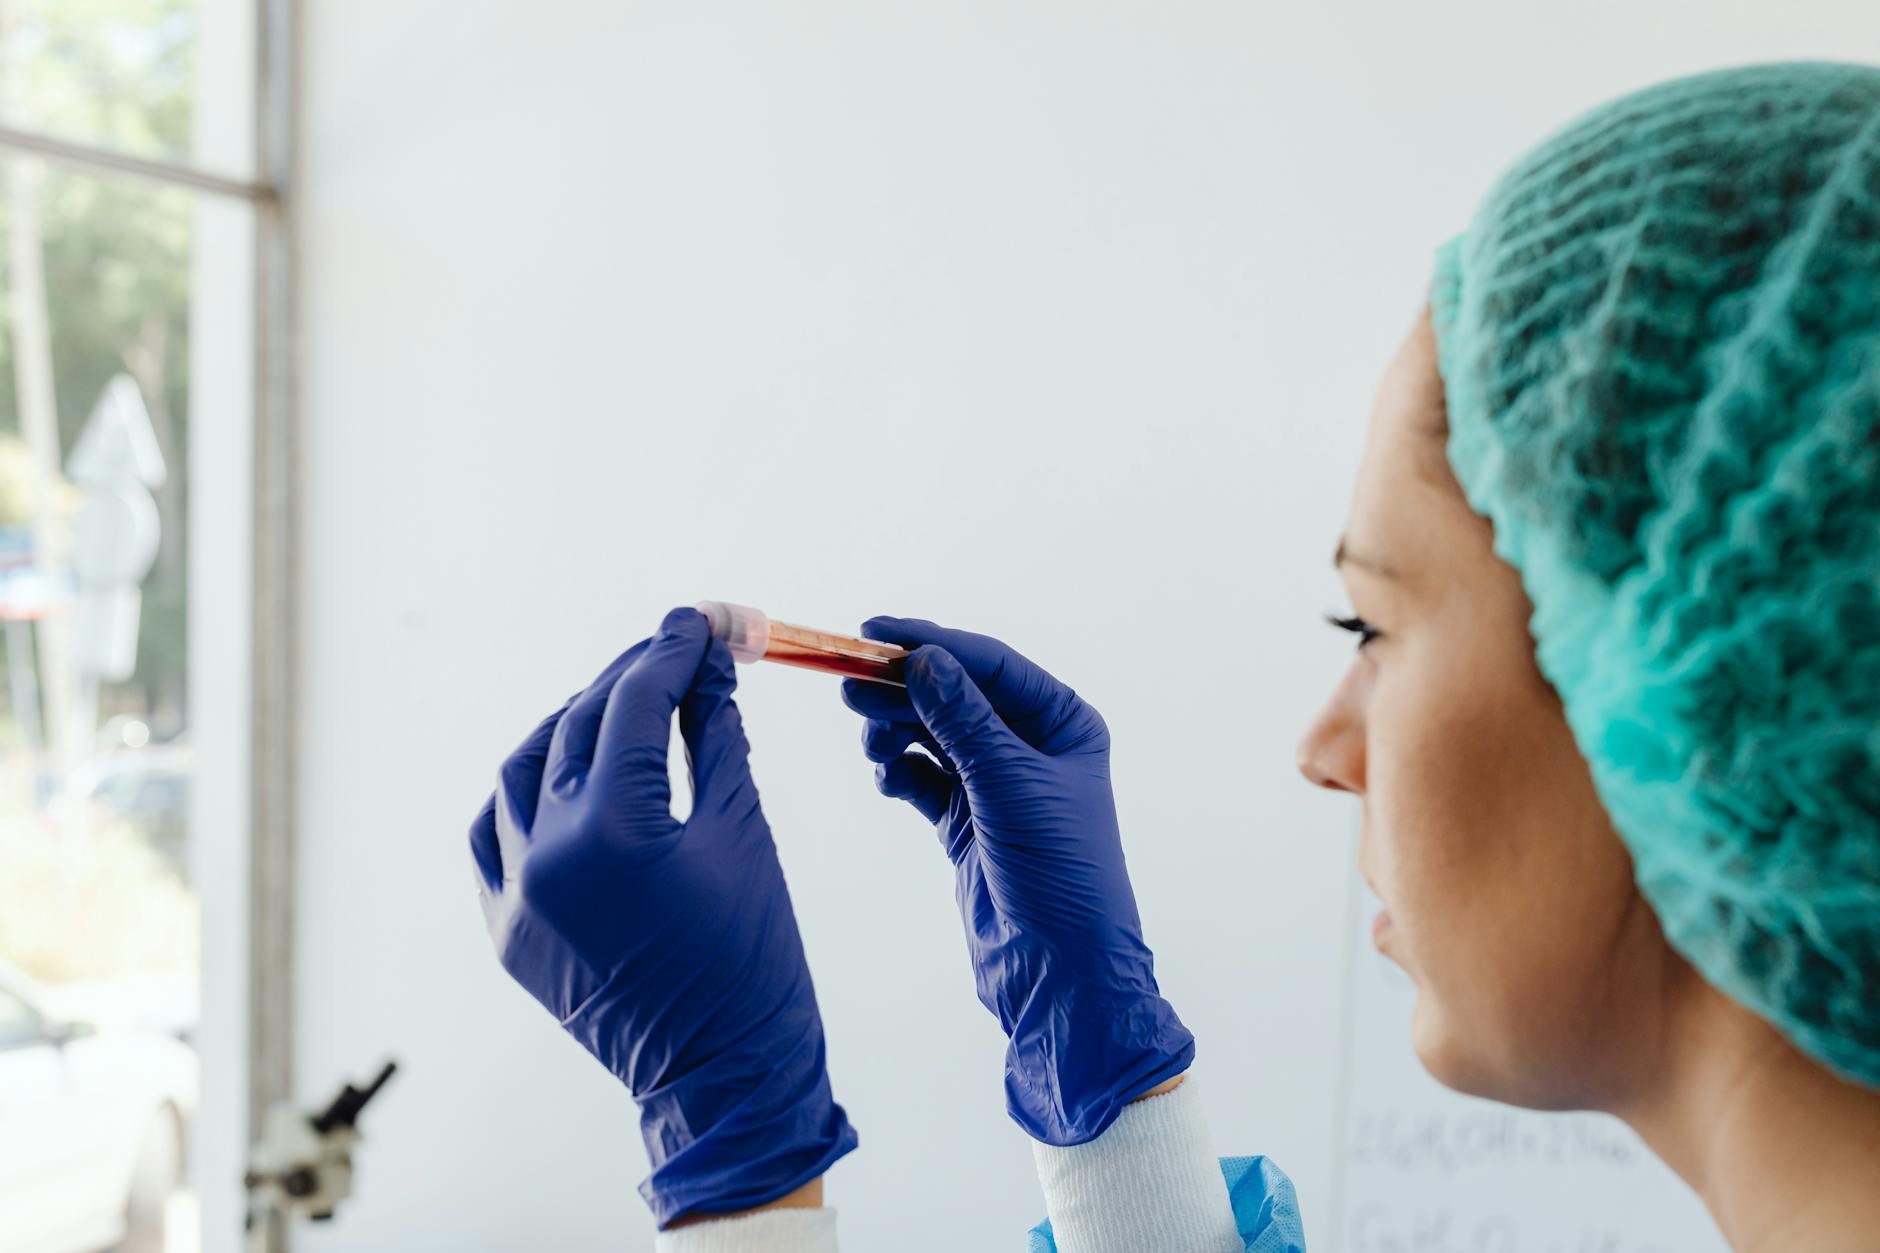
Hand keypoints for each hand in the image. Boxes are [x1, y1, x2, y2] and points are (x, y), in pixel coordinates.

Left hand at [470, 607, 856, 1226]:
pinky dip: (526, 790)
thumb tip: (710, 669)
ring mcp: (514, 896)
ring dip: (572, 723)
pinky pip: (493, 833)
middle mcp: (546, 856)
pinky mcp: (504, 930)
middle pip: (580, 725)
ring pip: (522, 769)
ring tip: (623, 703)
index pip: (636, 703)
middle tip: (679, 648)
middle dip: (633, 676)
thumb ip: (719, 739)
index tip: (702, 618)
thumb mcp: (747, 836)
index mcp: (615, 831)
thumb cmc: (756, 962)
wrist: (724, 1079)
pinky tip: (565, 771)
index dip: (674, 649)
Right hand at [842, 617, 1192, 1144]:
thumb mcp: (1009, 785)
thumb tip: (923, 658)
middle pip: (955, 696)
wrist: (1060, 974)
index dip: (932, 644)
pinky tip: (887, 779)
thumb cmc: (1059, 874)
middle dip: (904, 688)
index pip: (990, 665)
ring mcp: (998, 786)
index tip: (874, 632)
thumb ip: (963, 719)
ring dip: (896, 730)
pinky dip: (900, 774)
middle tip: (850, 685)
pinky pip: (923, 780)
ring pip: (933, 735)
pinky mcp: (967, 824)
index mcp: (1064, 724)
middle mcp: (1033, 748)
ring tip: (869, 742)